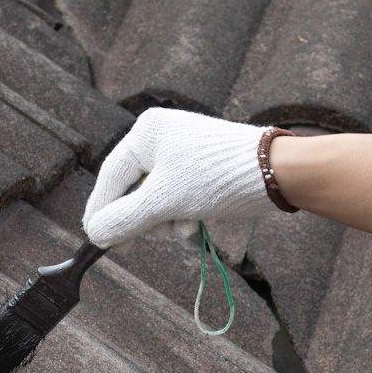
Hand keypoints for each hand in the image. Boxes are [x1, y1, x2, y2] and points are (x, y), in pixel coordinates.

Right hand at [83, 108, 274, 246]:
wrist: (277, 172)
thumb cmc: (216, 178)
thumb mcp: (164, 202)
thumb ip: (125, 218)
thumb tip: (94, 233)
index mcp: (146, 132)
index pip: (111, 176)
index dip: (100, 210)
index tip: (94, 238)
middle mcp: (161, 137)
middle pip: (132, 189)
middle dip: (142, 218)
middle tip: (143, 240)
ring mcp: (182, 153)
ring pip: (154, 199)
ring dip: (163, 221)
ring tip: (182, 228)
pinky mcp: (199, 170)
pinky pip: (175, 198)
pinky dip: (180, 215)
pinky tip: (193, 223)